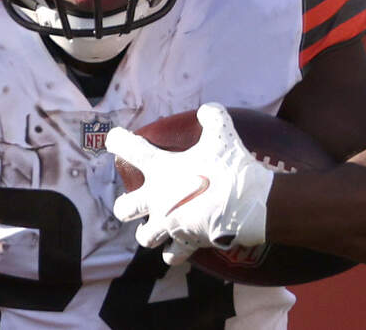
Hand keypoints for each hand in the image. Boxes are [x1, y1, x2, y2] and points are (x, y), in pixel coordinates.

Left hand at [106, 102, 274, 264]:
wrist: (251, 203)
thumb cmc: (232, 167)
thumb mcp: (222, 133)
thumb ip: (211, 116)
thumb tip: (206, 110)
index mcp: (160, 169)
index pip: (128, 149)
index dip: (117, 141)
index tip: (114, 139)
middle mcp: (158, 200)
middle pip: (123, 208)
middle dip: (125, 205)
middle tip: (136, 200)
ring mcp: (170, 224)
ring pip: (144, 237)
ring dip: (147, 233)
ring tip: (154, 227)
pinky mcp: (186, 242)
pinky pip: (172, 256)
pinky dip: (174, 253)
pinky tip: (178, 247)